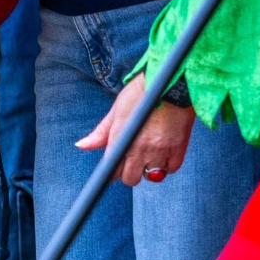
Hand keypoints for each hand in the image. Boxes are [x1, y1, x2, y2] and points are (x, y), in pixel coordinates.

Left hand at [76, 73, 194, 185]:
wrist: (171, 81)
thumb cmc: (141, 92)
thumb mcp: (117, 110)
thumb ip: (100, 132)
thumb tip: (81, 146)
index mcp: (120, 137)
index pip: (111, 169)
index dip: (112, 170)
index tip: (115, 166)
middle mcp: (138, 148)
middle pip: (130, 178)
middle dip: (129, 173)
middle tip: (133, 160)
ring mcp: (159, 150)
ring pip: (150, 176)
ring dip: (148, 169)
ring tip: (149, 154)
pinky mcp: (178, 149)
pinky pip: (170, 169)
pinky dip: (167, 165)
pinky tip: (164, 153)